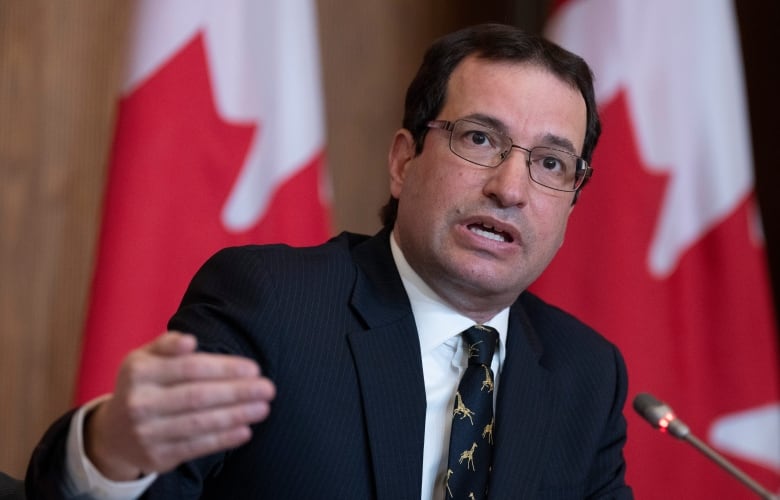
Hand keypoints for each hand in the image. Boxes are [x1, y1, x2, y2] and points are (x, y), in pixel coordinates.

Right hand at [84, 331, 275, 480]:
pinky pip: (196, 448)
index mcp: (138, 372)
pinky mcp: (157, 458)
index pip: (189, 368)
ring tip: (263, 408)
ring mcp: (147, 433)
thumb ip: (167, 344)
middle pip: (197, 396)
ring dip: (236, 415)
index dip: (224, 368)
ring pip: (199, 423)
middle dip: (237, 392)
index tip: (254, 369)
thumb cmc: (143, 385)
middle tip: (268, 388)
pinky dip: (223, 439)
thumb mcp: (145, 358)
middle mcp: (140, 403)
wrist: (114, 433)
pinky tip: (245, 431)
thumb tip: (190, 341)